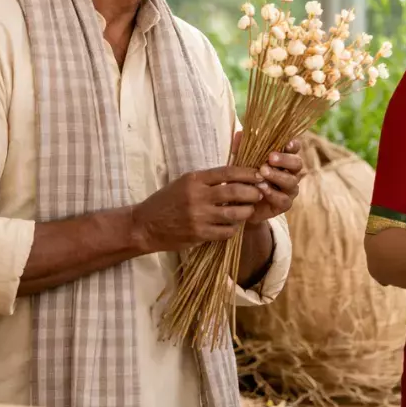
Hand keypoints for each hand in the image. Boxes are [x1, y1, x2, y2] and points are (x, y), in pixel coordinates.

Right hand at [131, 163, 267, 253]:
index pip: (228, 172)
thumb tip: (236, 175)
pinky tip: (233, 225)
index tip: (259, 175)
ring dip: (246, 212)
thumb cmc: (166, 202)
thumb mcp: (184, 183)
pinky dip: (233, 228)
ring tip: (249, 210)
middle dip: (252, 192)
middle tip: (260, 193)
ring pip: (234, 213)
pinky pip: (226, 231)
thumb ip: (206, 180)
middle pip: (235, 192)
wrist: (144, 225)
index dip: (248, 173)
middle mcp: (197, 196)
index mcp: (194, 179)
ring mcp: (198, 216)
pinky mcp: (198, 234)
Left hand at [245, 136, 303, 224]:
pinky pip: (284, 199)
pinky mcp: (284, 204)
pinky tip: (262, 188)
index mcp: (283, 159)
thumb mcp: (241, 162)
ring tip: (263, 172)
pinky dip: (273, 193)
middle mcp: (290, 173)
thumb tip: (239, 134)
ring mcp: (289, 189)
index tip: (287, 144)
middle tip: (271, 157)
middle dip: (285, 159)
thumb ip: (242, 149)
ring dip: (277, 176)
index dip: (293, 145)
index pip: (294, 149)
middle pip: (297, 163)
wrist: (240, 205)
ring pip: (292, 181)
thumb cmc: (245, 178)